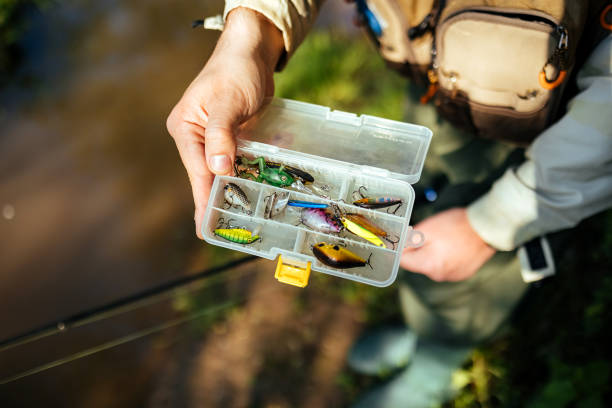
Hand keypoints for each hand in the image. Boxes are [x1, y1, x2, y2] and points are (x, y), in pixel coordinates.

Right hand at [166, 7, 283, 237]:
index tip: (204, 226)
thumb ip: (223, 136)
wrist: (251, 53)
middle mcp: (195, 136)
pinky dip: (242, 175)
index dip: (203, 199)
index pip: (197, 170)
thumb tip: (219, 170)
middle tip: (223, 231)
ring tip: (237, 219)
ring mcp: (212, 138)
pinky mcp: (230, 137)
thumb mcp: (229, 102)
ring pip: (220, 171)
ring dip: (230, 191)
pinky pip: (234, 161)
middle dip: (215, 200)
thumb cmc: (237, 71)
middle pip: (206, 175)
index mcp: (185, 128)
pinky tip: (251, 191)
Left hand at [400, 208, 495, 281]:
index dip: (403, 248)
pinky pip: (446, 266)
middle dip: (420, 249)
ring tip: (446, 239)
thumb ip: (409, 241)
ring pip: (433, 264)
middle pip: (419, 263)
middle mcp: (439, 275)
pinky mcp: (462, 274)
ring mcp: (452, 276)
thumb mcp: (427, 229)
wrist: (486, 228)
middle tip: (432, 235)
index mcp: (429, 266)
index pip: (404, 261)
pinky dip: (447, 257)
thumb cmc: (456, 225)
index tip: (409, 238)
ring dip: (434, 253)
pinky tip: (455, 246)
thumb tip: (397, 247)